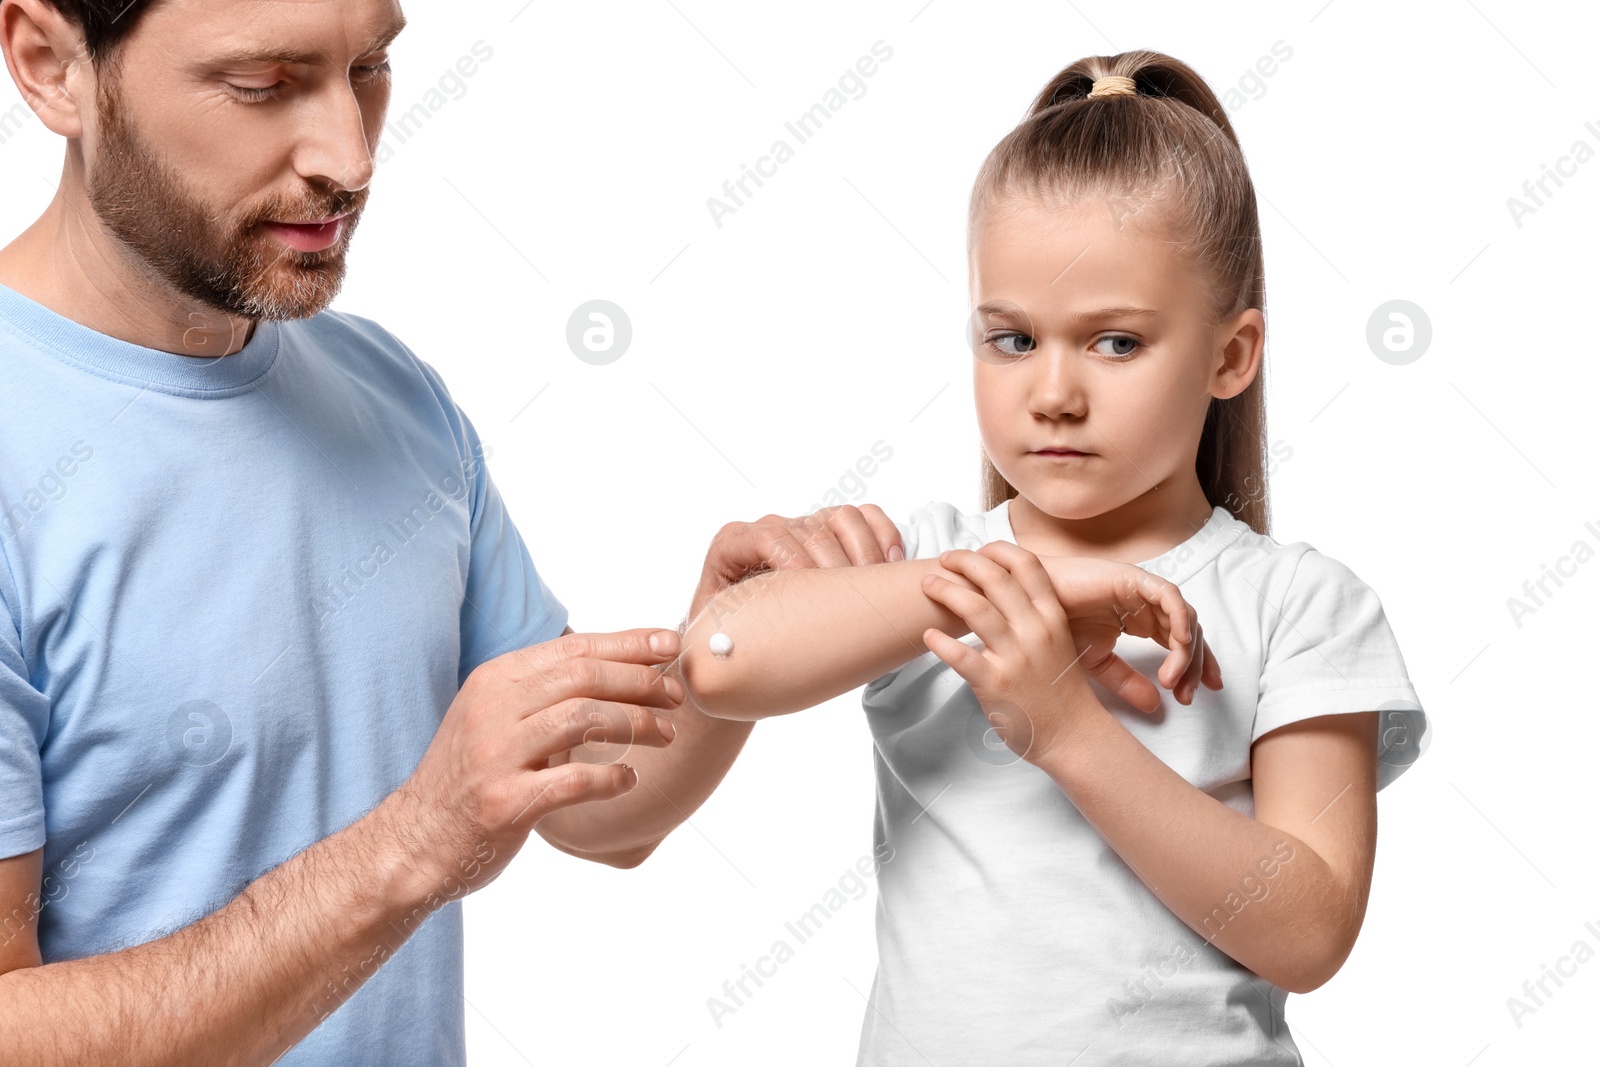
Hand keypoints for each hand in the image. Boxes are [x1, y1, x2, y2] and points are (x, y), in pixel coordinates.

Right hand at [387, 629, 681, 889]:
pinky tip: (627, 779)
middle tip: (675, 697)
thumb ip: (542, 692)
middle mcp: (493, 709)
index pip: (574, 648)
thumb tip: (613, 670)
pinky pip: (574, 780)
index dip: (629, 644)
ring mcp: (496, 755)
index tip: (669, 646)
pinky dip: (611, 777)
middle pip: (585, 676)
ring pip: (584, 718)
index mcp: (495, 680)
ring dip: (635, 724)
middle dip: (641, 682)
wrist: (413, 841)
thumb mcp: (494, 718)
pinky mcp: (504, 802)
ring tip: (663, 735)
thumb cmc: (467, 778)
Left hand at [689, 504, 904, 617]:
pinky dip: (883, 535)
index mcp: (734, 544)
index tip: (811, 594)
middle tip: (853, 604)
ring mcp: (803, 526)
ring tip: (872, 588)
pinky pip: (863, 518)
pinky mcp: (830, 530)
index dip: (794, 560)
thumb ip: (716, 627)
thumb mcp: (713, 627)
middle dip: (836, 567)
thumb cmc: (725, 631)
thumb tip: (724, 648)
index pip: (768, 536)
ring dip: (865, 552)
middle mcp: (770, 529)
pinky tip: (889, 563)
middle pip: (811, 531)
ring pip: (842, 518)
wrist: (739, 630)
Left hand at [919, 544, 1216, 766]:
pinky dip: (940, 642)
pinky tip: (928, 634)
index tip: (976, 550)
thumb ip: (1035, 615)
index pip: (1025, 565)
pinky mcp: (995, 684)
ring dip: (946, 591)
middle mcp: (1035, 630)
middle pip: (994, 578)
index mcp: (1052, 616)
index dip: (996, 550)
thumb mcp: (1059, 641)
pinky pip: (961, 657)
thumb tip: (1003, 588)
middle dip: (963, 562)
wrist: (1075, 735)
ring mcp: (1015, 657)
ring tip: (928, 584)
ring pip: (976, 609)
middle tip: (944, 560)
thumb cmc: (1061, 688)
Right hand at [1040, 555, 1223, 709]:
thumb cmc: (1055, 628)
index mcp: (1141, 621)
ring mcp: (1142, 590)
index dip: (1196, 666)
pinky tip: (1176, 645)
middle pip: (1189, 632)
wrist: (1025, 605)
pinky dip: (1178, 618)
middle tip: (1187, 696)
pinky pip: (1169, 595)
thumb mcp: (1096, 664)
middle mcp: (1147, 605)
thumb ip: (1126, 682)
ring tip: (1172, 680)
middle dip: (1195, 665)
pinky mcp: (1134, 578)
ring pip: (1184, 617)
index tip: (1198, 694)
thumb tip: (1156, 706)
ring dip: (1185, 650)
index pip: (1181, 642)